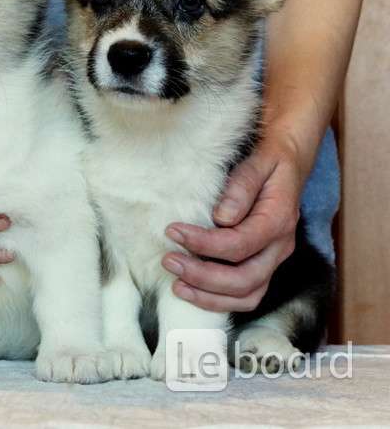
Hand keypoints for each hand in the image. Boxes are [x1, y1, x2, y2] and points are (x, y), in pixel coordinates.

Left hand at [162, 132, 306, 311]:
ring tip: (176, 285)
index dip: (204, 244)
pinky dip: (219, 300)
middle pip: (245, 279)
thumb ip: (241, 186)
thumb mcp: (258, 160)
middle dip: (203, 276)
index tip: (172, 231)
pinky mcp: (264, 265)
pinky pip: (246, 295)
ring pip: (247, 295)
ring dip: (210, 296)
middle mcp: (280, 246)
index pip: (239, 244)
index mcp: (278, 219)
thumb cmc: (268, 157)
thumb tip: (221, 217)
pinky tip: (191, 291)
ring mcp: (274, 259)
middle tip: (169, 261)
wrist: (288, 157)